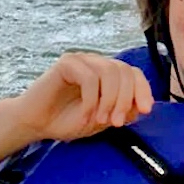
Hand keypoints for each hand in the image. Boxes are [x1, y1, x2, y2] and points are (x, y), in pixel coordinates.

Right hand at [7, 53, 154, 142]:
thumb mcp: (103, 119)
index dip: (143, 90)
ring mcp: (82, 60)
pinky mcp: (67, 63)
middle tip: (117, 123)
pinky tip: (85, 116)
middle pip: (124, 71)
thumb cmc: (68, 120)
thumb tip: (142, 105)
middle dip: (125, 100)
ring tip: (100, 120)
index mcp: (108, 74)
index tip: (146, 111)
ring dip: (109, 100)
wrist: (37, 123)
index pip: (134, 73)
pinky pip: (89, 78)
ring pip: (109, 72)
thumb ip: (122, 111)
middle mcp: (97, 63)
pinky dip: (91, 100)